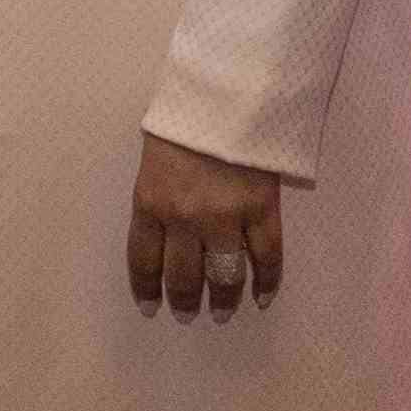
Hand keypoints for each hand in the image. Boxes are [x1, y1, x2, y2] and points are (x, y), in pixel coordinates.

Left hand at [127, 132, 284, 322]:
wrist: (225, 95)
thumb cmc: (183, 120)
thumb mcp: (154, 158)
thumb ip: (158, 195)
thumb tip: (164, 230)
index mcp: (150, 203)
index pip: (144, 260)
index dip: (147, 289)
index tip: (151, 309)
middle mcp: (184, 219)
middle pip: (184, 276)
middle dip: (184, 301)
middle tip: (187, 315)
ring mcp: (226, 218)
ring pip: (225, 276)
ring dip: (223, 301)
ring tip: (221, 314)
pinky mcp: (262, 212)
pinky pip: (267, 258)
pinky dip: (266, 283)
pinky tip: (262, 298)